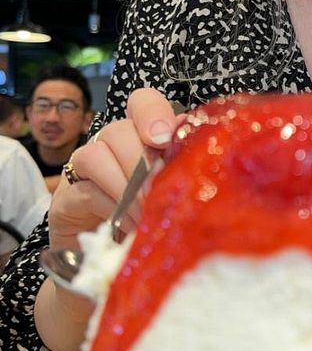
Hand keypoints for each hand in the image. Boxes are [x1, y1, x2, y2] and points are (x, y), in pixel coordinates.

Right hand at [48, 88, 182, 251]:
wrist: (105, 248)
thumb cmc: (147, 212)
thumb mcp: (170, 190)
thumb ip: (182, 170)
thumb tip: (204, 161)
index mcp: (140, 134)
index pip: (142, 102)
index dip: (153, 113)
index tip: (163, 138)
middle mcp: (110, 142)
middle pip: (120, 130)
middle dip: (142, 162)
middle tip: (157, 193)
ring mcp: (84, 165)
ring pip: (96, 154)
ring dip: (124, 186)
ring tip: (143, 213)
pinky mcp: (68, 195)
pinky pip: (86, 189)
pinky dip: (111, 207)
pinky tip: (128, 224)